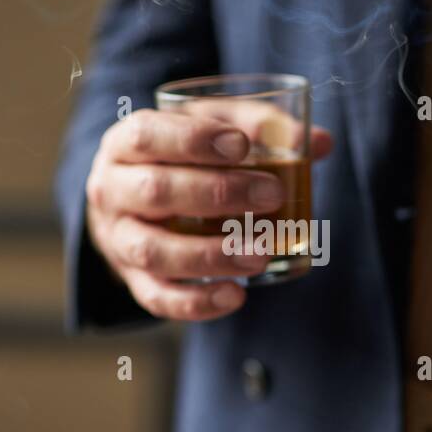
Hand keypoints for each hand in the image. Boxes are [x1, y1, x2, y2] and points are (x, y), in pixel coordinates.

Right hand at [84, 103, 332, 320]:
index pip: (148, 135)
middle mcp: (111, 190)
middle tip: (273, 194)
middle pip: (155, 191)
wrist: (132, 203)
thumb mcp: (208, 129)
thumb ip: (259, 128)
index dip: (193, 140)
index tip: (242, 146)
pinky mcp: (132, 279)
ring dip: (211, 254)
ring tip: (262, 253)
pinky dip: (197, 303)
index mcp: (124, 143)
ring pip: (154, 251)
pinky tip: (236, 296)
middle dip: (218, 194)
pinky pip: (158, 298)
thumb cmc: (179, 158)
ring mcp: (118, 239)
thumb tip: (320, 143)